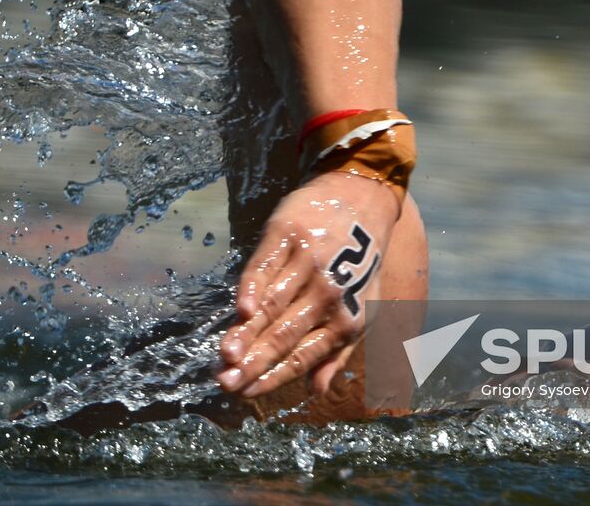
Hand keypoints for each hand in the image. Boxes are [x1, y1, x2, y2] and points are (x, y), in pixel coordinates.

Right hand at [216, 171, 398, 397]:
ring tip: (225, 355)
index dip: (273, 376)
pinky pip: (266, 265)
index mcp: (346, 318)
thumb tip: (315, 391)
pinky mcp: (289, 234)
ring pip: (273, 304)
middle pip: (284, 334)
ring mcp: (309, 262)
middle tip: (225, 382)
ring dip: (248, 332)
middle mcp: (329, 293)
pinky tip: (241, 309)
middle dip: (253, 362)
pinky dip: (253, 288)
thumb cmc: (362, 260)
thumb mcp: (364, 307)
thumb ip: (337, 351)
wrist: (364, 197)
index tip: (245, 393)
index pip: (302, 355)